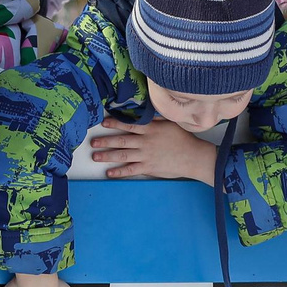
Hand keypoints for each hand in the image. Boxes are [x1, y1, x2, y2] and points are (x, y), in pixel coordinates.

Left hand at [91, 115, 217, 183]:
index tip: (103, 123)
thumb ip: (155, 119)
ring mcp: (146, 156)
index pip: (129, 125)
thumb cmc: (183, 139)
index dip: (115, 123)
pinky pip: (131, 170)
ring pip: (123, 155)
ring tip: (95, 156)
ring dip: (107, 156)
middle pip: (121, 141)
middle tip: (93, 142)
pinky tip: (110, 172)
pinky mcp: (148, 168)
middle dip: (105, 141)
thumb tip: (143, 113)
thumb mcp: (170, 124)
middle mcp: (145, 142)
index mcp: (150, 130)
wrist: (193, 157)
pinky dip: (119, 172)